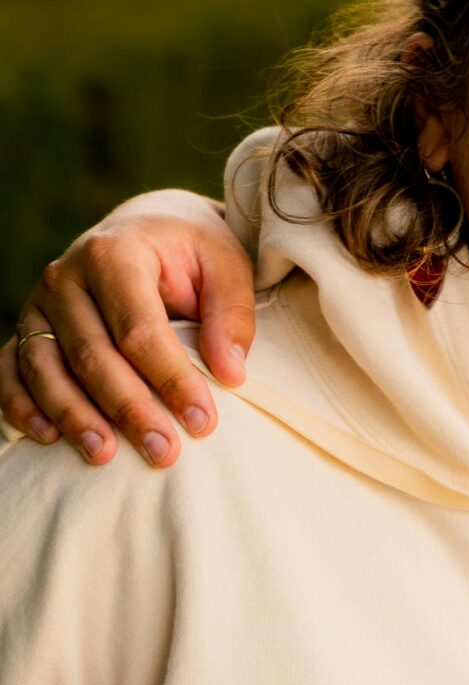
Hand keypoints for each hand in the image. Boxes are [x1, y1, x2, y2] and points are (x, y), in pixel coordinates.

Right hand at [0, 205, 254, 466]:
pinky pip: (11, 370)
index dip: (171, 378)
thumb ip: (231, 314)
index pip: (139, 328)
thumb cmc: (190, 252)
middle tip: (164, 452)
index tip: (203, 421)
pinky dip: (22, 405)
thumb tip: (230, 373)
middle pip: (92, 354)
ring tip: (104, 456)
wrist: (144, 228)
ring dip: (73, 416)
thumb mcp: (225, 264)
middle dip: (129, 409)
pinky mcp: (26, 328)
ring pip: (46, 368)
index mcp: (115, 252)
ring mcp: (38, 304)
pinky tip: (47, 438)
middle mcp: (65, 276)